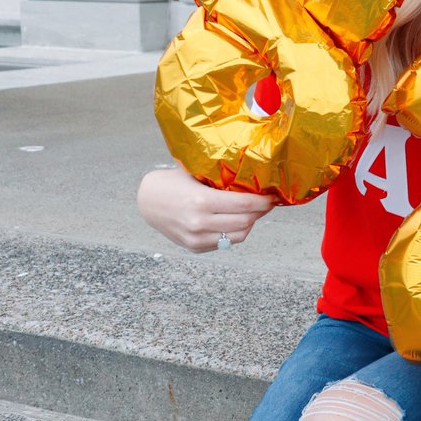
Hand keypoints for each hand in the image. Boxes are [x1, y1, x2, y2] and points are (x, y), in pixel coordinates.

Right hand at [137, 167, 274, 252]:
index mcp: (202, 201)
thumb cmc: (174, 182)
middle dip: (260, 212)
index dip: (263, 201)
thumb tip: (254, 174)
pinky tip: (237, 221)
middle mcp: (199, 222)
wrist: (148, 201)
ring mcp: (196, 238)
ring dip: (251, 224)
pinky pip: (225, 243)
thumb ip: (221, 177)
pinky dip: (235, 232)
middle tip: (267, 203)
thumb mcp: (196, 174)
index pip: (244, 204)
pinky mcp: (195, 247)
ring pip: (239, 236)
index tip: (273, 197)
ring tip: (253, 212)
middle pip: (245, 221)